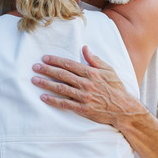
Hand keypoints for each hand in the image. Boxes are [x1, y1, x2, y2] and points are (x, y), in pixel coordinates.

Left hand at [31, 46, 147, 127]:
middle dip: (47, 70)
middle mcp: (86, 83)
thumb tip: (84, 48)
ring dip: (46, 83)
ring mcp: (83, 97)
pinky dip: (53, 100)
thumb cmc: (116, 88)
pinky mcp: (82, 109)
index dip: (56, 61)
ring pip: (61, 88)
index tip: (45, 58)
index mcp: (91, 73)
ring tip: (34, 80)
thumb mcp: (109, 70)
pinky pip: (64, 104)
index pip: (69, 64)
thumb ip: (95, 59)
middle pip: (62, 75)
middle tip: (35, 67)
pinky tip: (43, 97)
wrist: (123, 108)